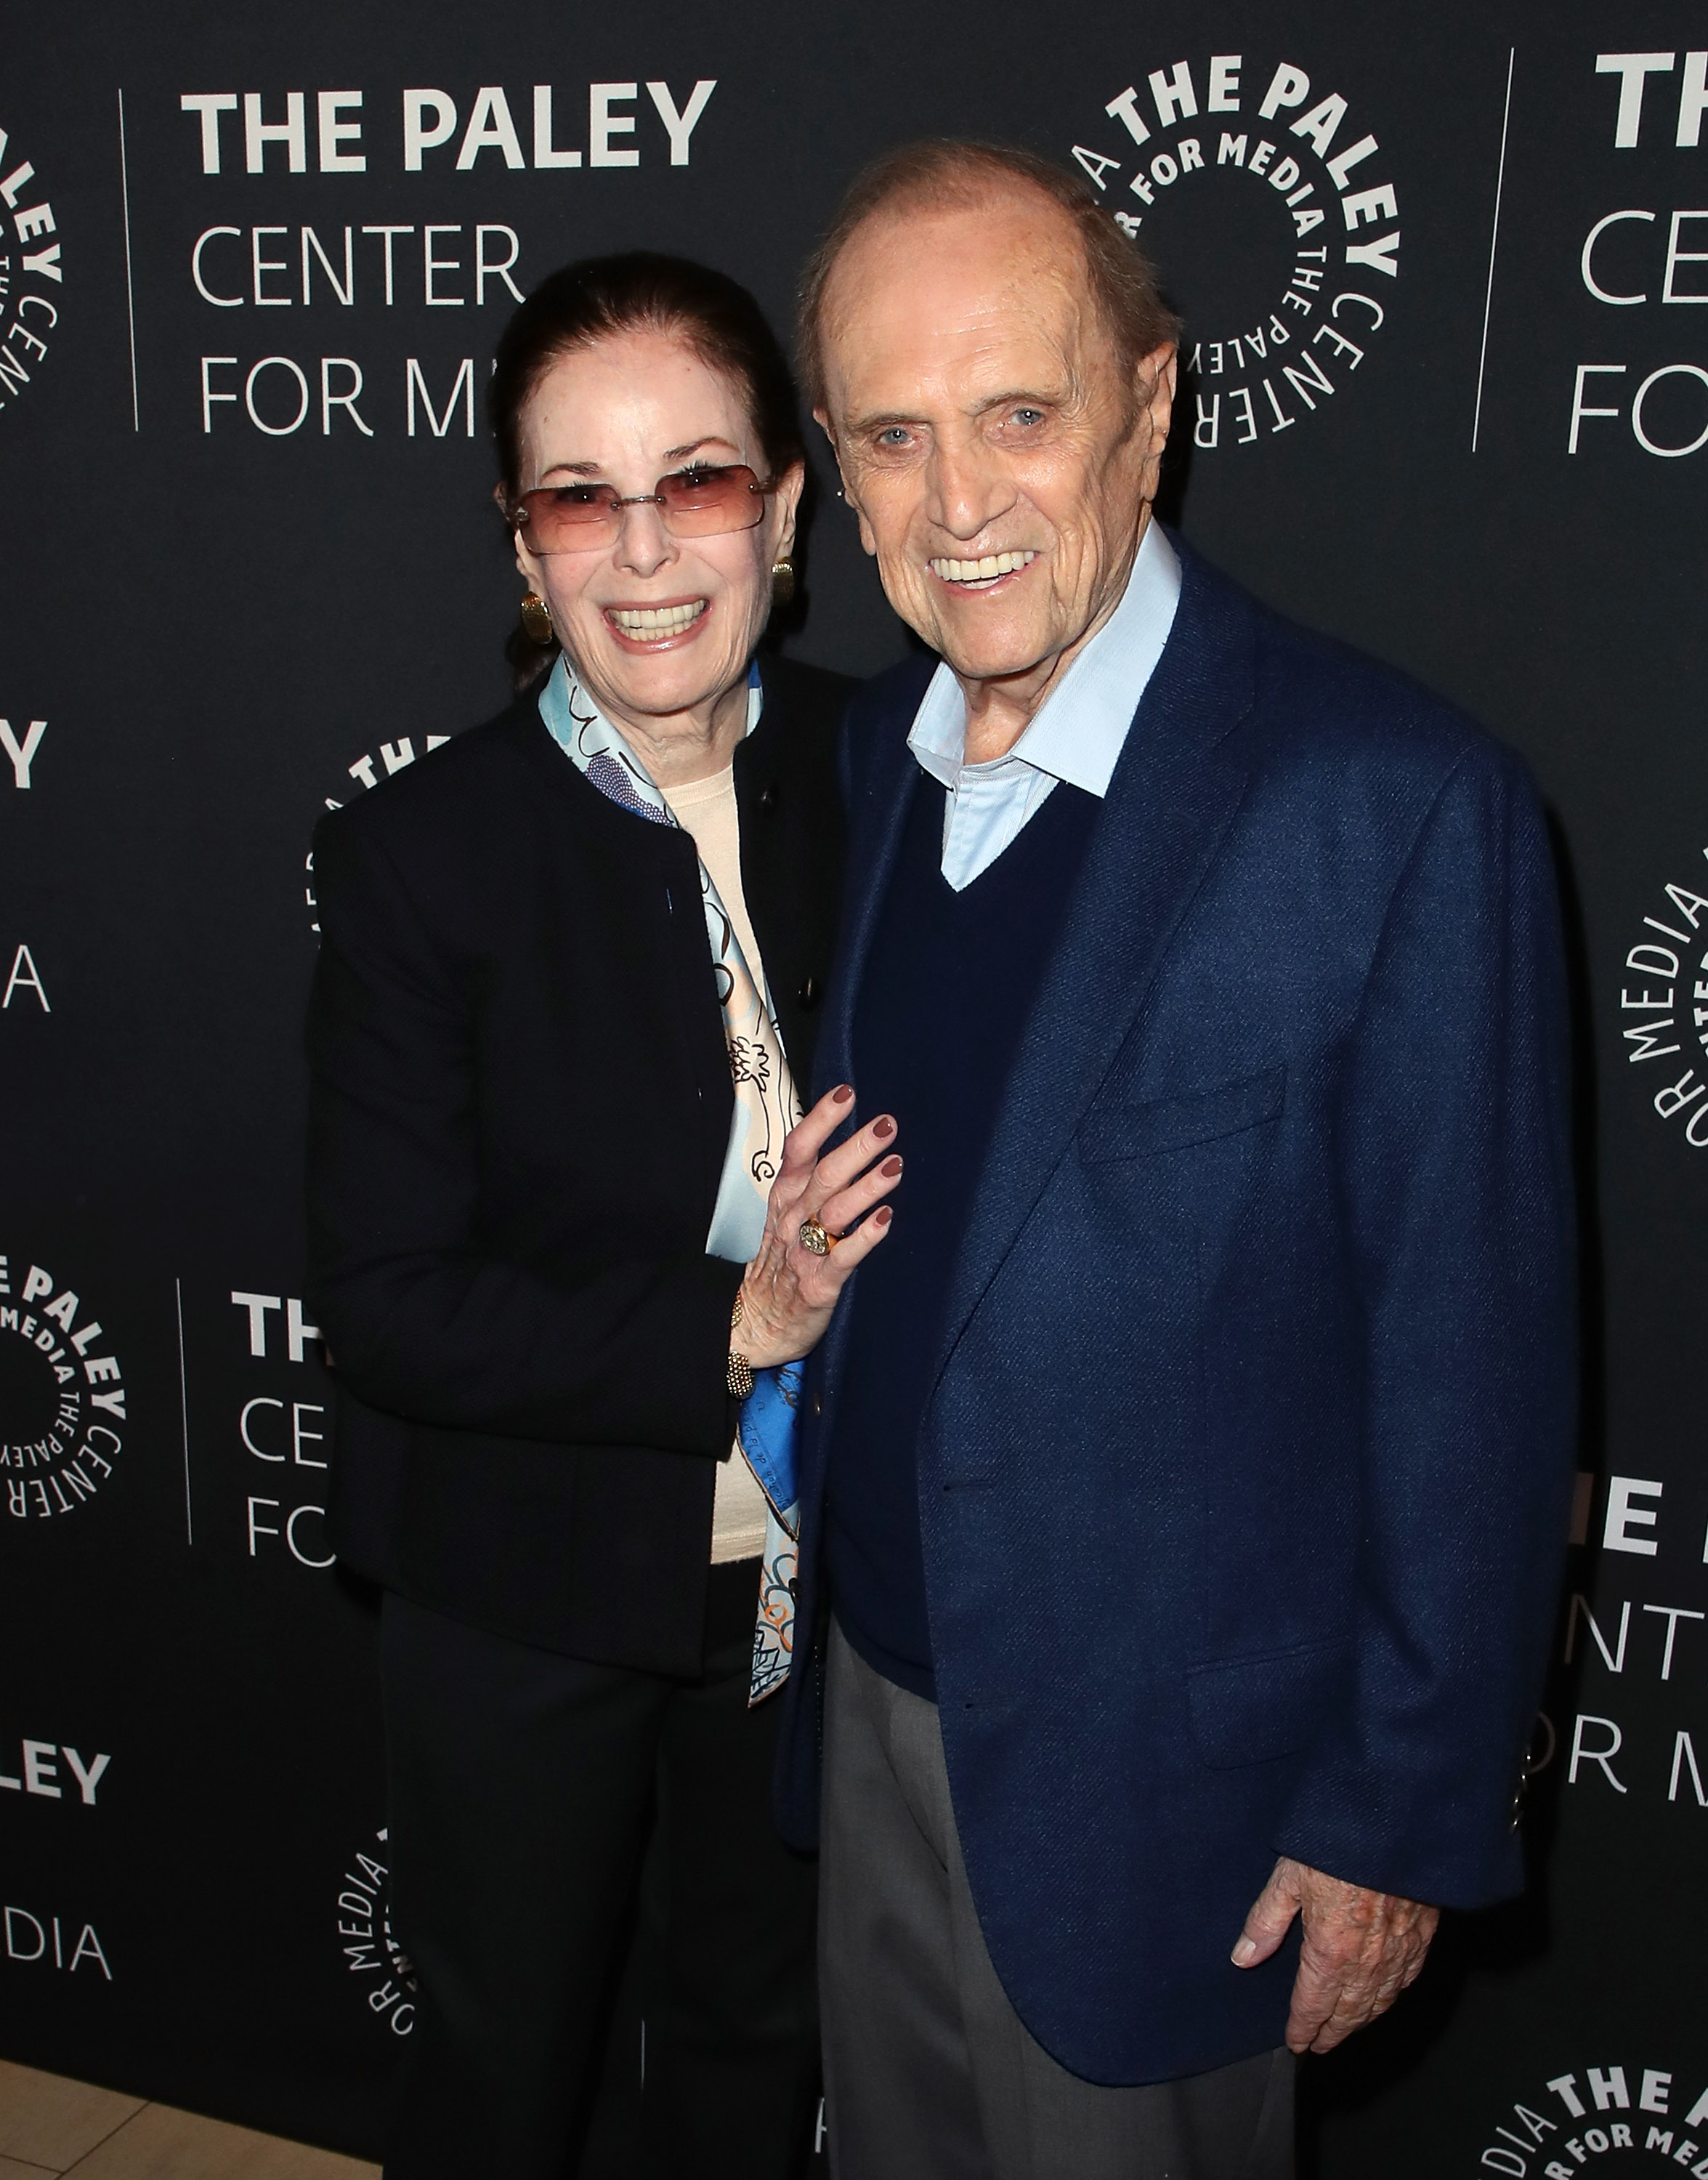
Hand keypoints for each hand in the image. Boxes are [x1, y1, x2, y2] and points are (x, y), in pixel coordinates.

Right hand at [734, 1084, 900, 1369]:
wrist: (757, 1324)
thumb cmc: (780, 1261)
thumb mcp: (786, 1213)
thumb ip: (813, 1180)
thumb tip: (849, 1141)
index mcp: (783, 1197)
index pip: (798, 1150)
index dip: (821, 1120)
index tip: (846, 1093)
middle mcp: (792, 1219)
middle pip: (823, 1175)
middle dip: (855, 1147)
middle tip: (886, 1125)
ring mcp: (804, 1251)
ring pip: (833, 1212)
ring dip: (865, 1187)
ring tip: (894, 1166)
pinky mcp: (819, 1285)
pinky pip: (842, 1257)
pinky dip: (863, 1237)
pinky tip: (885, 1219)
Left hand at [1231, 1856, 1437, 2054]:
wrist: (1394, 1824)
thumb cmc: (1338, 1844)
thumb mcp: (1289, 1877)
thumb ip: (1266, 1921)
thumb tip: (1242, 1957)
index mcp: (1330, 1951)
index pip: (1313, 2004)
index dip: (1303, 2027)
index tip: (1296, 2041)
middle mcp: (1367, 1961)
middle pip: (1348, 2012)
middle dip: (1332, 2033)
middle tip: (1320, 2046)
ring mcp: (1398, 1952)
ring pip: (1378, 2002)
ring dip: (1360, 2021)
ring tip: (1346, 2029)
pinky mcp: (1422, 1937)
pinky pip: (1406, 1981)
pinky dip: (1391, 1998)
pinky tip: (1385, 1999)